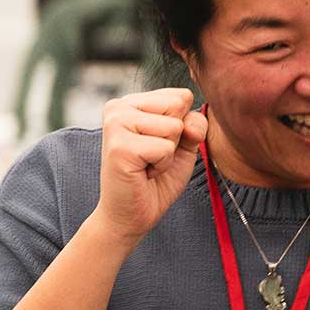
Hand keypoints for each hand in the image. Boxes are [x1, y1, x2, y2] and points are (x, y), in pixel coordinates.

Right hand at [90, 89, 206, 248]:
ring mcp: (116, 124)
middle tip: (152, 156)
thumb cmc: (156, 179)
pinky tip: (143, 172)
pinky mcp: (120, 146)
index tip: (158, 144)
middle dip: (175, 138)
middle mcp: (118, 106)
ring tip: (147, 164)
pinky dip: (162, 166)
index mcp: (132, 101)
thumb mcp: (183, 145)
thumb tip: (190, 121)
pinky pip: (165, 148)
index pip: (181, 96)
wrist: (132, 214)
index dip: (182, 127)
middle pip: (178, 107)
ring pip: (173, 127)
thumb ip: (193, 124)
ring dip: (168, 153)